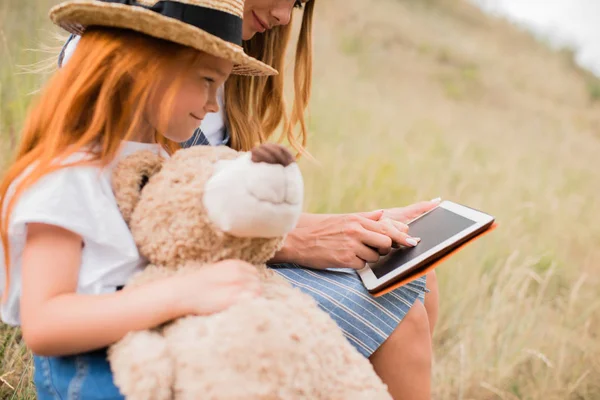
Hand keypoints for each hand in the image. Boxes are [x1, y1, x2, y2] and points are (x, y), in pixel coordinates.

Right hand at [172, 260, 260, 315]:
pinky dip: (251, 303)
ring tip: (241, 303)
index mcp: (234, 264)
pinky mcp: (235, 297)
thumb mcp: (218, 271)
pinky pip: (253, 299)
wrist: (184, 292)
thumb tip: (245, 282)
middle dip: (253, 290)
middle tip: (242, 298)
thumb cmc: (198, 285)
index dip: (251, 282)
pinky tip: (241, 306)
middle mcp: (239, 272)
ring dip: (253, 297)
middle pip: (257, 282)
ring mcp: (238, 285)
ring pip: (258, 290)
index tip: (245, 289)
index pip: (254, 272)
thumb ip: (233, 274)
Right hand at [284, 198, 440, 269]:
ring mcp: (351, 244)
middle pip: (387, 242)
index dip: (402, 236)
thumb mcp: (344, 219)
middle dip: (385, 249)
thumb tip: (384, 215)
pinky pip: (362, 266)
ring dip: (369, 258)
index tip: (412, 242)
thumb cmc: (321, 229)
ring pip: (376, 256)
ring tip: (353, 253)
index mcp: (358, 219)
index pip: (388, 226)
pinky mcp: (345, 259)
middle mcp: (357, 230)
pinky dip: (357, 265)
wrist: (297, 239)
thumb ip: (366, 218)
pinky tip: (345, 259)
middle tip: (376, 250)